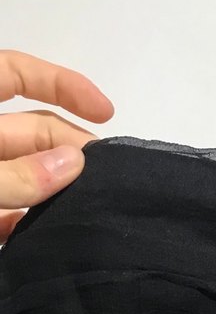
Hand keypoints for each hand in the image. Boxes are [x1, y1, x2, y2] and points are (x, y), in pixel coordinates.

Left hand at [0, 49, 113, 242]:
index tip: (106, 113)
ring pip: (24, 178)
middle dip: (71, 150)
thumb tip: (73, 163)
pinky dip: (27, 227)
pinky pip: (6, 217)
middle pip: (29, 133)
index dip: (62, 84)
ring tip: (92, 212)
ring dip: (57, 192)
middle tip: (108, 181)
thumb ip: (13, 174)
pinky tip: (52, 240)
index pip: (14, 73)